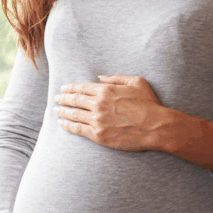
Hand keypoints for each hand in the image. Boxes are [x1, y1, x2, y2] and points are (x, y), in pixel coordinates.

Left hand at [54, 74, 168, 151]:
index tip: (63, 88)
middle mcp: (98, 104)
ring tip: (56, 110)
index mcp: (106, 90)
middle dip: (63, 98)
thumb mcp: (137, 82)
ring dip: (62, 111)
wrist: (156, 127)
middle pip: (74, 100)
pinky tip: (62, 123)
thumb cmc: (149, 104)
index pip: (82, 87)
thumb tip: (99, 77)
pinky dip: (67, 126)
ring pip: (74, 114)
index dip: (70, 88)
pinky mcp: (99, 135)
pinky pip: (78, 129)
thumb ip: (117, 78)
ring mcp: (97, 120)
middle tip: (56, 98)